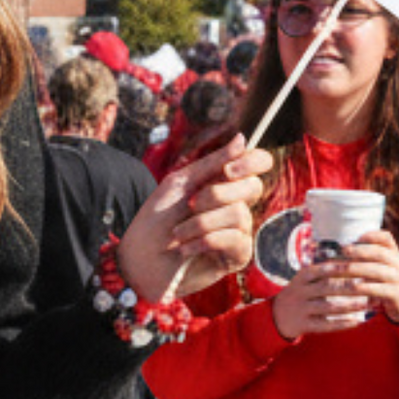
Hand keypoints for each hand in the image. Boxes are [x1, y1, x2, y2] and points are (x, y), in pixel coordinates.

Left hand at [116, 135, 271, 300]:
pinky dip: (204, 241)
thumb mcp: (180, 184)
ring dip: (200, 223)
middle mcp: (236, 203)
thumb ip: (212, 162)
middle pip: (253, 187)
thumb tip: (243, 138)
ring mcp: (239, 230)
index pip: (258, 163)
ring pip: (239, 214)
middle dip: (215, 194)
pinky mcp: (237, 256)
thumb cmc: (155, 220)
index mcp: (223, 183)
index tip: (229, 171)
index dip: (252, 162)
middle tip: (189, 205)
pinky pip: (234, 239)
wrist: (140, 259)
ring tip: (178, 234)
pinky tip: (185, 249)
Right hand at [270, 258, 371, 338]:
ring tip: (366, 303)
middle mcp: (300, 292)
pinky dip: (341, 323)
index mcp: (301, 278)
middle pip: (326, 288)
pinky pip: (325, 325)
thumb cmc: (301, 293)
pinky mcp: (304, 325)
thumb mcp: (305, 280)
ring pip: (327, 307)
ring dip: (348, 305)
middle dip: (347, 286)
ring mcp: (301, 309)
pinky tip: (357, 322)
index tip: (357, 264)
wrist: (277, 316)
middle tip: (367, 285)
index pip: (320, 269)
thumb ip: (324, 271)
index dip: (338, 267)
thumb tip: (354, 261)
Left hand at [338, 230, 398, 323]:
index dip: (372, 235)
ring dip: (358, 269)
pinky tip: (352, 286)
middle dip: (360, 251)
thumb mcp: (377, 265)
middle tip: (343, 250)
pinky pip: (380, 289)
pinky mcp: (396, 294)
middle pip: (380, 253)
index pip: (386, 238)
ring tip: (341, 269)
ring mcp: (398, 279)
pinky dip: (365, 287)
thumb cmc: (382, 279)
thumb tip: (335, 248)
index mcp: (393, 253)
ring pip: (378, 271)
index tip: (355, 238)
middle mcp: (397, 263)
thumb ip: (363, 256)